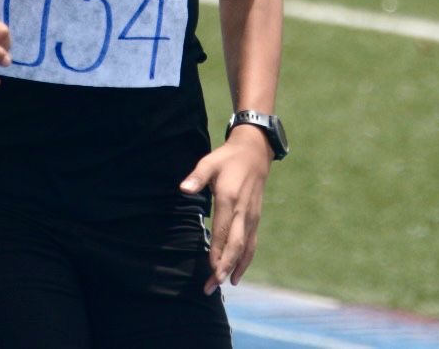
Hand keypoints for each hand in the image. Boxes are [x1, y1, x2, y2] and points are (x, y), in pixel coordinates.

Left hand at [180, 126, 271, 293]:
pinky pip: (251, 243)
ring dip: (235, 268)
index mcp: (230, 199)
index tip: (210, 270)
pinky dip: (245, 260)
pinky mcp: (254, 218)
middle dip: (225, 267)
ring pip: (245, 248)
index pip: (223, 232)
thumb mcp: (210, 162)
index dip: (217, 253)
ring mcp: (251, 216)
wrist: (255, 153)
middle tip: (213, 286)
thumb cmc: (227, 158)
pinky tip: (237, 273)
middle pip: (235, 245)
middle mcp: (242, 211)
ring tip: (225, 285)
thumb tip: (183, 189)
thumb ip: (196, 177)